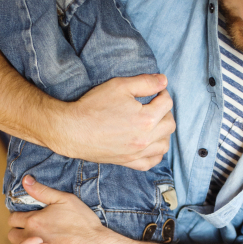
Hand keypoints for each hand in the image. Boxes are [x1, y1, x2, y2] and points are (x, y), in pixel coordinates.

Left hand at [8, 177, 111, 243]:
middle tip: (30, 230)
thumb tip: (26, 180)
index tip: (26, 217)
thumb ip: (43, 191)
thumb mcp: (65, 200)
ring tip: (39, 242)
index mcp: (34, 222)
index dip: (18, 217)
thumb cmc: (83, 224)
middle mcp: (32, 239)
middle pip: (12, 236)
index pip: (13, 219)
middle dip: (18, 231)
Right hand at [57, 74, 174, 169]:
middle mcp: (145, 139)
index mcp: (146, 119)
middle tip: (153, 105)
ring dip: (163, 133)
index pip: (167, 103)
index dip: (162, 93)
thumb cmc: (93, 107)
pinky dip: (155, 153)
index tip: (154, 91)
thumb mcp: (119, 86)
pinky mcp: (128, 162)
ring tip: (153, 124)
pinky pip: (151, 162)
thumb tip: (164, 81)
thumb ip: (145, 82)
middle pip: (170, 124)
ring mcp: (137, 153)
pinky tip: (150, 144)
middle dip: (165, 112)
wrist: (72, 131)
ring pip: (164, 145)